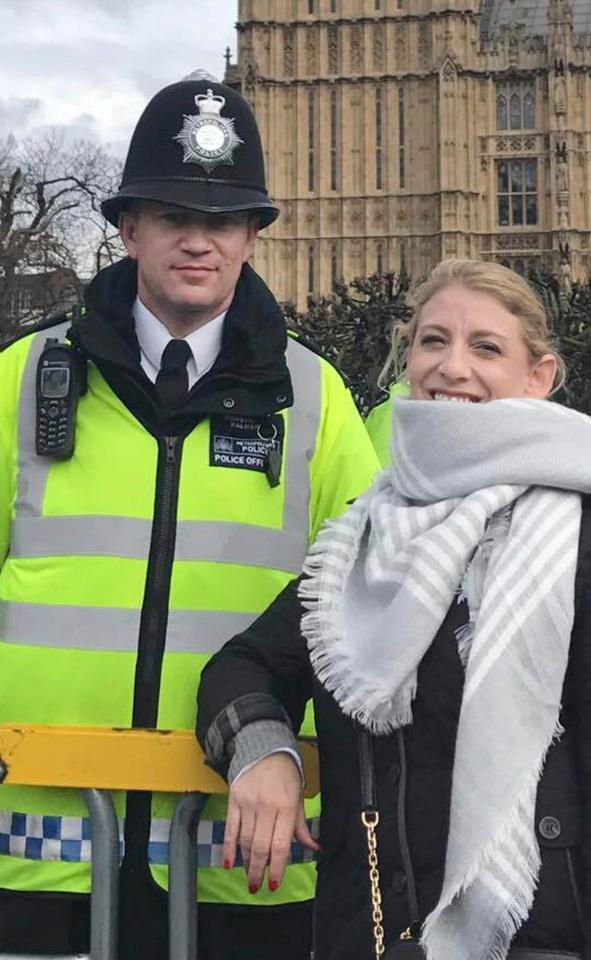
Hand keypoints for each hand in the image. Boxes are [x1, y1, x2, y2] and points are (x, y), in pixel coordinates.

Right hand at [223, 752, 319, 892]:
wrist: (265, 748)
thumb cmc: (287, 775)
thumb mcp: (299, 798)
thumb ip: (302, 826)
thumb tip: (315, 849)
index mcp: (287, 807)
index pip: (281, 845)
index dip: (277, 868)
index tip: (274, 884)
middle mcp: (266, 807)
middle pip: (260, 847)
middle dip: (258, 871)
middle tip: (257, 887)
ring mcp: (248, 803)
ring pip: (245, 840)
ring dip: (246, 862)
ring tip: (248, 875)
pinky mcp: (233, 799)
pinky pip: (230, 829)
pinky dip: (228, 848)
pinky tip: (228, 863)